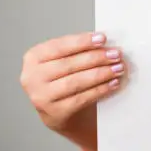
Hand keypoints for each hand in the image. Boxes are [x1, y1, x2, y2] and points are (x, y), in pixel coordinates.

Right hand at [19, 32, 125, 148]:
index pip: (59, 46)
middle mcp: (32, 77)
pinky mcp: (55, 113)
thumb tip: (104, 43)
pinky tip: (113, 83)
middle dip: (96, 58)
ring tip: (118, 68)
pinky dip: (100, 90)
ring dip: (100, 74)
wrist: (61, 113)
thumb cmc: (65, 80)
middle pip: (69, 64)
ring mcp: (42, 97)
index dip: (82, 42)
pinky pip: (81, 98)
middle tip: (115, 54)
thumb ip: (78, 51)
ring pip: (75, 82)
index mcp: (33, 58)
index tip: (102, 38)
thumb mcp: (64, 62)